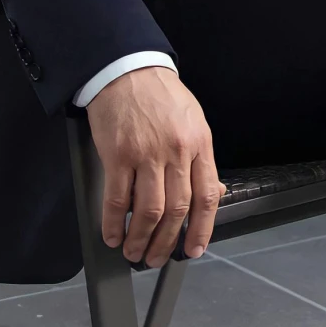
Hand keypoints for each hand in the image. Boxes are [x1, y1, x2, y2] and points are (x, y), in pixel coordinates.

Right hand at [86, 66, 221, 265]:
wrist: (126, 69)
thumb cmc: (159, 94)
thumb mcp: (193, 121)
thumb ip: (201, 158)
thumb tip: (212, 192)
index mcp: (198, 145)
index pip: (206, 197)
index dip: (202, 229)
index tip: (195, 249)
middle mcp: (175, 152)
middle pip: (176, 210)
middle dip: (168, 242)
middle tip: (158, 258)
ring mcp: (146, 154)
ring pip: (149, 211)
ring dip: (141, 238)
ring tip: (134, 251)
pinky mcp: (117, 155)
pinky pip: (118, 199)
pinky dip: (115, 222)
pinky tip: (113, 234)